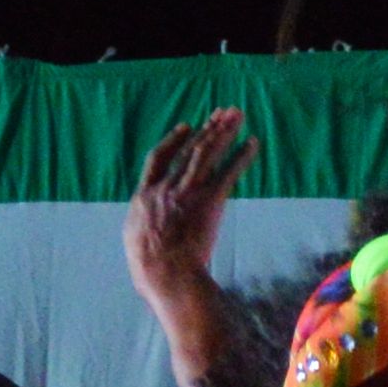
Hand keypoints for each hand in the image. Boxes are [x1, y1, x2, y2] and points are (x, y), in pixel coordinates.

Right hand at [129, 108, 246, 302]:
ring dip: (224, 132)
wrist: (166, 274)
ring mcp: (188, 192)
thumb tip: (146, 222)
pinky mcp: (210, 201)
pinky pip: (229, 172)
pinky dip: (241, 155)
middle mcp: (166, 188)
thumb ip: (143, 222)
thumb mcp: (135, 239)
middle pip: (190, 150)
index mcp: (145, 195)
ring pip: (207, 154)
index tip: (187, 126)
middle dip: (208, 129)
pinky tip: (252, 143)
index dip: (173, 140)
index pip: (158, 158)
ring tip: (237, 114)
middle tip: (223, 112)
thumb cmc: (149, 267)